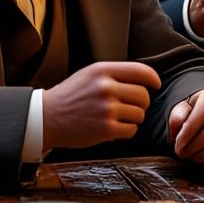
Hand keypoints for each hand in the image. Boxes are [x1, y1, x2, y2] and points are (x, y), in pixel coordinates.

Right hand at [40, 61, 161, 149]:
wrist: (47, 117)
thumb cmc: (70, 96)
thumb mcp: (89, 75)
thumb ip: (113, 74)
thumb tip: (143, 79)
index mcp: (103, 71)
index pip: (140, 71)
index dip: (153, 79)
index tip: (156, 85)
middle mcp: (106, 87)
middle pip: (144, 95)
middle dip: (142, 103)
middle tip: (132, 107)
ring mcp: (106, 108)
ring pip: (139, 114)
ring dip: (133, 118)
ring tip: (119, 118)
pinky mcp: (105, 128)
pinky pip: (131, 130)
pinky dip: (126, 131)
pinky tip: (114, 129)